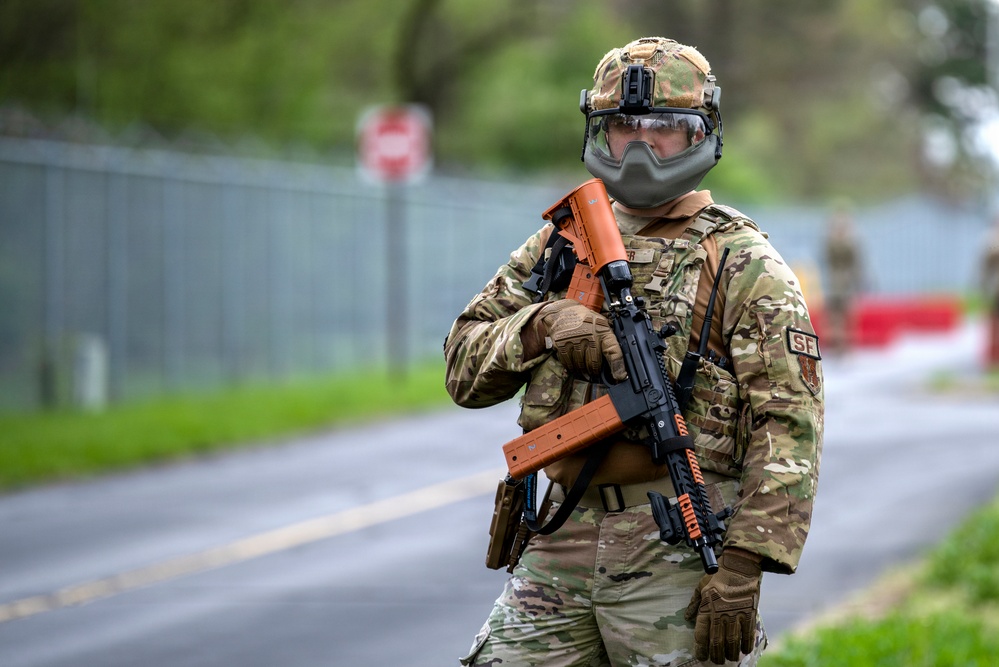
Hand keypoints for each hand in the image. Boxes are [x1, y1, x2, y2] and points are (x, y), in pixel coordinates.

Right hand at [523, 299, 625, 381]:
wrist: (563, 312)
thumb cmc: (585, 321)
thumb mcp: (601, 326)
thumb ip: (607, 343)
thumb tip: (615, 364)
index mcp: (603, 331)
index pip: (613, 351)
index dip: (618, 366)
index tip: (620, 377)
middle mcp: (589, 335)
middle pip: (594, 364)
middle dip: (594, 370)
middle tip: (594, 371)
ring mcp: (575, 340)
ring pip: (581, 366)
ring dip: (582, 371)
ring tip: (583, 368)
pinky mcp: (562, 344)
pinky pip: (568, 363)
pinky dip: (572, 367)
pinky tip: (574, 363)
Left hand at [684, 548, 762, 664]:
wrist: (740, 565)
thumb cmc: (718, 574)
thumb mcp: (701, 586)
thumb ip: (694, 603)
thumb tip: (686, 617)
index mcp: (707, 607)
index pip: (701, 634)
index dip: (700, 648)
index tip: (701, 656)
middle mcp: (720, 614)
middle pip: (717, 641)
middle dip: (716, 654)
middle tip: (716, 661)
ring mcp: (736, 615)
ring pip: (732, 641)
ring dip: (730, 653)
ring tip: (729, 658)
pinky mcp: (749, 613)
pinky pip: (748, 633)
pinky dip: (746, 644)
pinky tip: (744, 650)